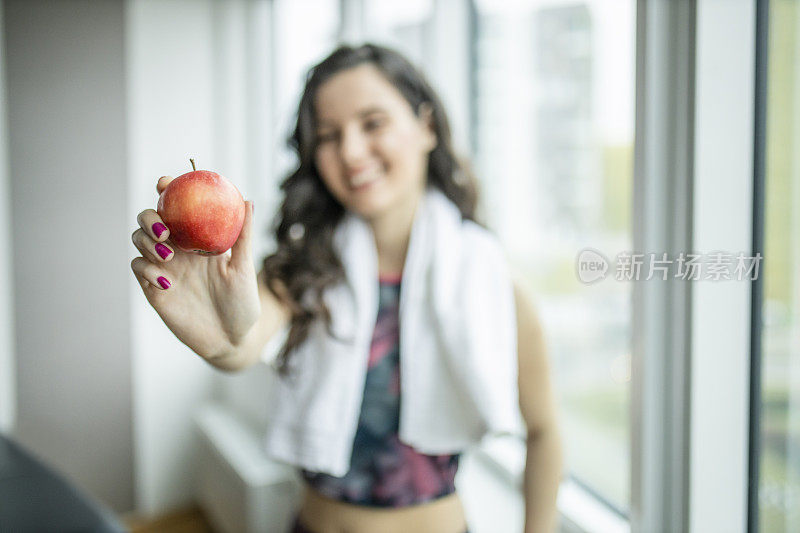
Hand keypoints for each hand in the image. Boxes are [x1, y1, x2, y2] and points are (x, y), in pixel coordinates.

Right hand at [130, 176, 259, 359]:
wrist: (232, 339)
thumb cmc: (243, 303)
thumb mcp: (245, 268)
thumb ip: (244, 235)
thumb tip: (247, 200)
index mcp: (198, 238)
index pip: (177, 207)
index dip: (167, 190)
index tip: (167, 183)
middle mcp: (177, 249)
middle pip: (150, 220)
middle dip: (149, 217)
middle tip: (164, 229)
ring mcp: (163, 268)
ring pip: (139, 241)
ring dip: (146, 241)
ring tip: (168, 254)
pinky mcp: (153, 289)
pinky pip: (139, 269)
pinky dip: (146, 268)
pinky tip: (167, 281)